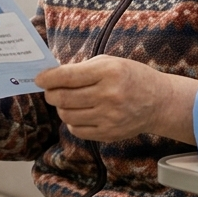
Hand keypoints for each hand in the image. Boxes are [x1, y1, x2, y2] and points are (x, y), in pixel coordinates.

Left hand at [37, 56, 175, 142]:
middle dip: (51, 94)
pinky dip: (72, 121)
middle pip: (63, 98)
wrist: (158, 102)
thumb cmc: (131, 77)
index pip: (67, 76)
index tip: (39, 79)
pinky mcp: (108, 134)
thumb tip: (51, 77)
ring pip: (67, 115)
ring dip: (61, 108)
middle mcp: (108, 95)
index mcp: (109, 72)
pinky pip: (77, 130)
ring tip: (67, 101)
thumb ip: (82, 69)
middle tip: (50, 90)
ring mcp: (108, 117)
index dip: (47, 78)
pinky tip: (79, 113)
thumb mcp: (110, 63)